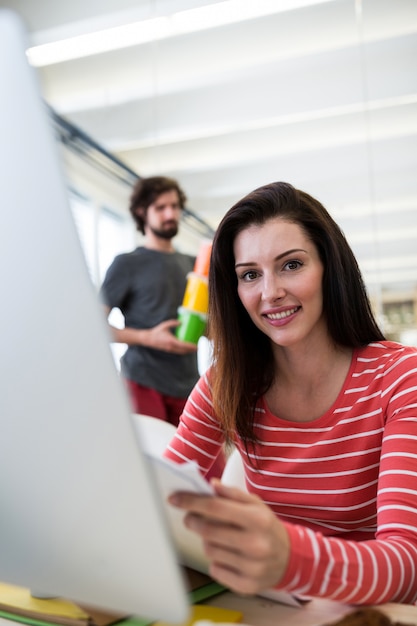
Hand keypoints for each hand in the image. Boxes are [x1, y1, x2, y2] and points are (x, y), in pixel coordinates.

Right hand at [141, 319, 197, 353]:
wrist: (148, 339)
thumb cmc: (156, 332)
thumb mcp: (164, 325)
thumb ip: (173, 323)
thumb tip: (181, 322)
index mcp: (171, 341)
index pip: (183, 345)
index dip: (191, 347)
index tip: (196, 346)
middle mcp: (171, 347)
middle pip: (184, 351)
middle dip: (191, 350)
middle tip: (198, 347)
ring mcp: (170, 350)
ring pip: (181, 352)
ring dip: (188, 351)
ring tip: (193, 348)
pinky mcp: (169, 350)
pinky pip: (178, 352)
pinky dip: (183, 351)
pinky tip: (186, 349)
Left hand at [169, 479, 289, 594]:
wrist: (291, 559)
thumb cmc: (267, 527)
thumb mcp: (256, 504)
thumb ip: (232, 493)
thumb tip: (210, 485)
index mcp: (258, 519)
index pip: (216, 507)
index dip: (191, 502)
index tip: (174, 498)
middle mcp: (256, 544)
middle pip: (208, 531)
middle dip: (193, 521)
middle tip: (191, 518)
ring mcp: (252, 567)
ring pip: (209, 550)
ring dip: (207, 541)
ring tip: (217, 537)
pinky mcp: (247, 586)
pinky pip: (215, 570)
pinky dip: (216, 561)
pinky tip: (227, 555)